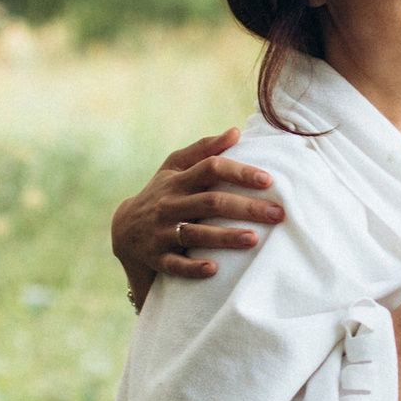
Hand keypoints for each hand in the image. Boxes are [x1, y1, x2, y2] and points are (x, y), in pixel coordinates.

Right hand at [112, 129, 286, 308]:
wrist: (123, 231)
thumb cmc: (161, 192)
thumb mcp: (175, 167)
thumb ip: (204, 149)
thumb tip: (236, 131)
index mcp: (178, 180)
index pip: (211, 168)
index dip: (239, 172)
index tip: (268, 180)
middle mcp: (170, 204)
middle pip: (211, 202)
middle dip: (245, 207)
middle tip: (277, 213)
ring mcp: (162, 231)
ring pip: (196, 234)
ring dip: (225, 237)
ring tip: (254, 239)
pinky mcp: (157, 257)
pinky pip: (175, 265)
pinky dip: (193, 268)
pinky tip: (215, 269)